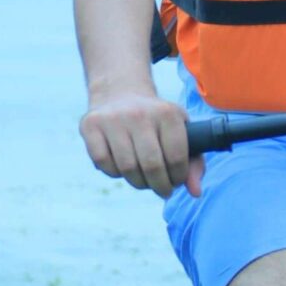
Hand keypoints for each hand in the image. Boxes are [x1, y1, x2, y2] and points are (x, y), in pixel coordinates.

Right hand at [80, 89, 201, 195]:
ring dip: (138, 182)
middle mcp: (139, 113)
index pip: (176, 158)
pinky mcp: (90, 125)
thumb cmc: (156, 121)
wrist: (120, 92)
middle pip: (151, 166)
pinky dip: (114, 172)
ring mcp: (112, 118)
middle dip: (159, 186)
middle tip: (162, 189)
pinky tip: (122, 167)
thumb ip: (194, 162)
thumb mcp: (180, 132)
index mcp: (167, 113)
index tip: (176, 180)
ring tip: (143, 180)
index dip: (178, 177)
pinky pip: (103, 163)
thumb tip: (195, 192)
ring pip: (127, 168)